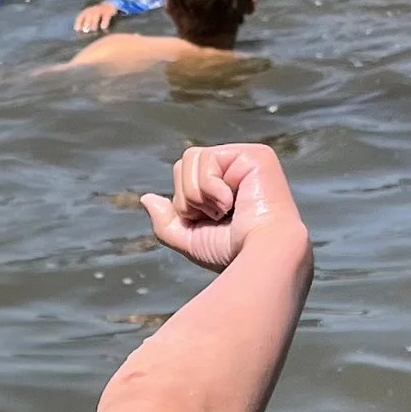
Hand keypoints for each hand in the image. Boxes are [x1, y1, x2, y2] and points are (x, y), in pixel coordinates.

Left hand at [73, 0, 119, 35]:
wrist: (110, 5)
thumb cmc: (98, 14)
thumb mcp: (91, 17)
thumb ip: (86, 23)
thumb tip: (81, 30)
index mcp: (87, 11)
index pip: (81, 15)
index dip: (79, 22)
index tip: (77, 29)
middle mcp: (93, 9)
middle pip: (88, 14)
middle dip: (86, 22)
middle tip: (86, 30)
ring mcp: (101, 10)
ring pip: (96, 14)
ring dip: (94, 22)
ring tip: (94, 29)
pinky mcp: (108, 11)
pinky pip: (106, 16)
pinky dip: (104, 21)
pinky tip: (103, 27)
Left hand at [136, 141, 298, 272]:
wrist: (264, 256)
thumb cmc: (235, 252)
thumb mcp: (191, 240)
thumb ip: (168, 221)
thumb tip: (146, 198)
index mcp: (225, 186)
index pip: (184, 177)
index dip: (184, 203)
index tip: (208, 223)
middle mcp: (237, 169)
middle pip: (184, 164)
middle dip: (188, 198)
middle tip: (215, 216)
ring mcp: (246, 159)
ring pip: (190, 159)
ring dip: (198, 194)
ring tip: (224, 211)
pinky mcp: (255, 155)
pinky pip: (206, 159)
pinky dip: (210, 188)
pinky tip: (232, 202)